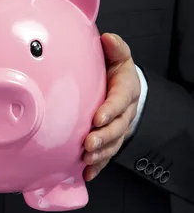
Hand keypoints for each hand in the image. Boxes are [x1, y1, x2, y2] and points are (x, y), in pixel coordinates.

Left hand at [83, 33, 140, 181]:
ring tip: (87, 160)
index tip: (97, 118)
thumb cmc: (116, 71)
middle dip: (104, 138)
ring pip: (113, 144)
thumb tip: (108, 38)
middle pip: (118, 128)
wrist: (123, 87)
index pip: (120, 101)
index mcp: (126, 90)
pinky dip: (97, 166)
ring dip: (100, 154)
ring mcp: (119, 128)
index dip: (110, 110)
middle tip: (89, 144)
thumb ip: (115, 48)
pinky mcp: (111, 140)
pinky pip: (106, 156)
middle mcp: (125, 112)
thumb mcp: (118, 56)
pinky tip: (87, 174)